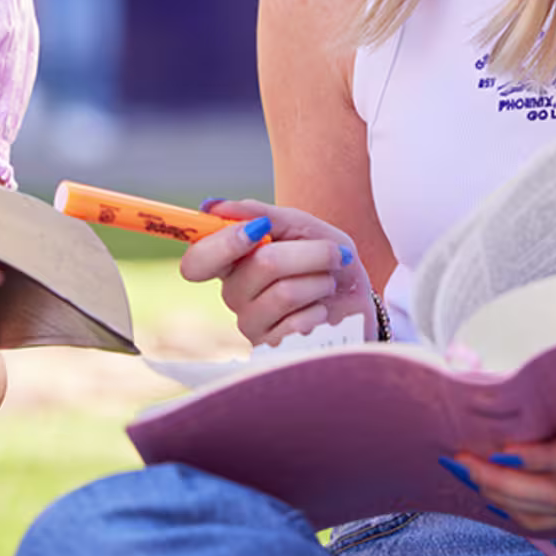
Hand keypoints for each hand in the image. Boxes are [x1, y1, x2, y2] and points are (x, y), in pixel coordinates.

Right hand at [181, 200, 374, 345]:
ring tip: (327, 284)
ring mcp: (250, 323)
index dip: (224, 243)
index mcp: (231, 260)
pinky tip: (321, 311)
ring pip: (285, 292)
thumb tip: (213, 206)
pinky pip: (297, 322)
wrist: (357, 300)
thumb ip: (261, 214)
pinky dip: (321, 309)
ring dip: (320, 281)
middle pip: (262, 265)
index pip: (198, 261)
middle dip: (310, 253)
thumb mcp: (301, 226)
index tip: (260, 230)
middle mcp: (233, 292)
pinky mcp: (273, 348)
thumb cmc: (325, 260)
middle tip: (332, 253)